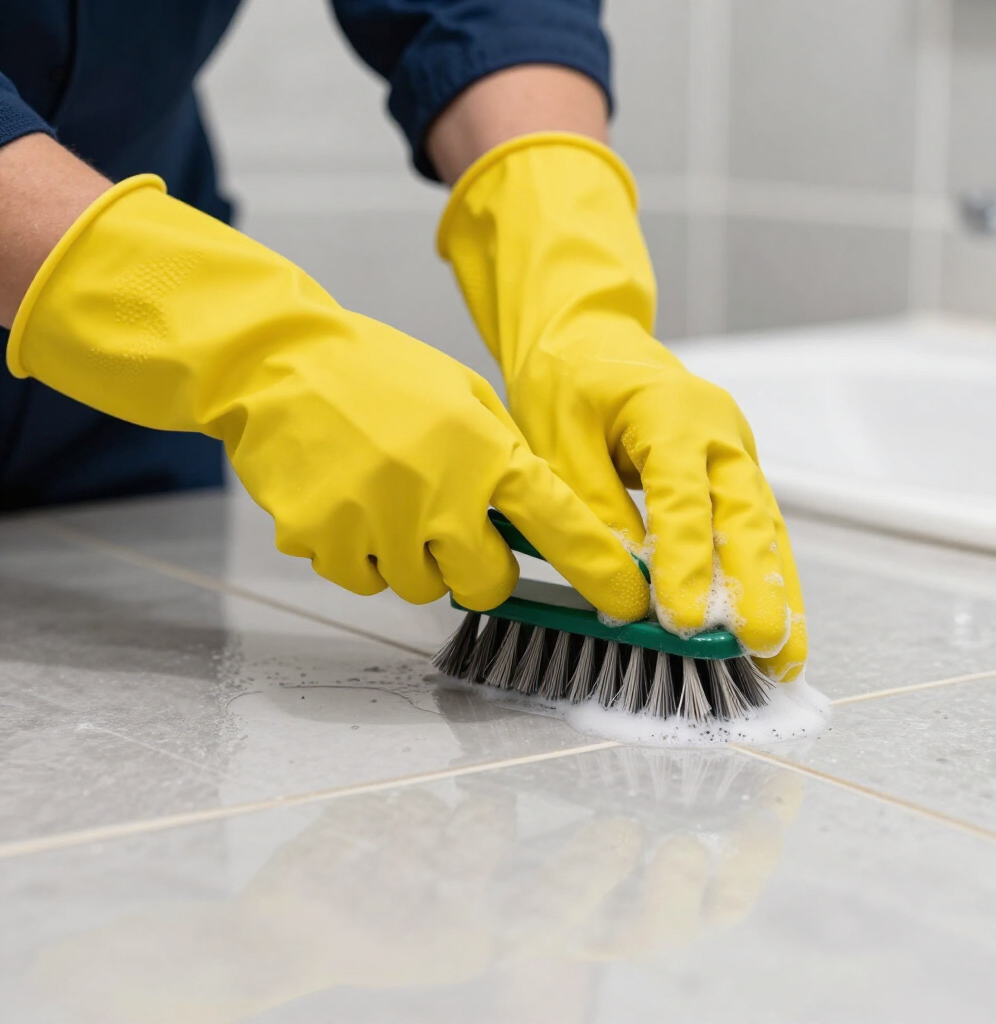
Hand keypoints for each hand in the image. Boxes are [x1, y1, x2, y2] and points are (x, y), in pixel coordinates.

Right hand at [7, 174, 648, 619]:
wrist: (278, 362)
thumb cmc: (375, 375)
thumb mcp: (462, 397)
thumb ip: (502, 458)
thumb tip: (535, 519)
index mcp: (482, 453)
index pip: (560, 526)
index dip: (600, 571)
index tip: (628, 603)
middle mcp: (438, 498)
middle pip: (486, 586)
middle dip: (481, 569)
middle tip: (455, 527)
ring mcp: (378, 525)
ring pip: (419, 587)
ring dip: (415, 558)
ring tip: (386, 495)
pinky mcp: (324, 544)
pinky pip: (361, 579)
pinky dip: (361, 554)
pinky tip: (348, 502)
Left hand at [438, 134, 805, 680]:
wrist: (588, 338)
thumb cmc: (568, 381)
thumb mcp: (559, 442)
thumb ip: (595, 510)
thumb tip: (625, 583)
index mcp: (671, 411)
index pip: (683, 496)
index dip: (686, 560)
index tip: (684, 617)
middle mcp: (717, 431)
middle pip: (746, 511)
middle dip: (757, 583)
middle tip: (761, 642)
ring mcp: (732, 450)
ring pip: (763, 525)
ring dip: (777, 590)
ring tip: (786, 654)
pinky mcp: (730, 471)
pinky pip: (753, 526)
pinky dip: (764, 575)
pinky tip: (776, 621)